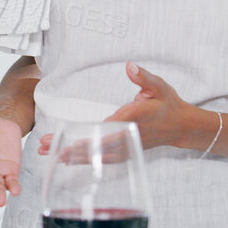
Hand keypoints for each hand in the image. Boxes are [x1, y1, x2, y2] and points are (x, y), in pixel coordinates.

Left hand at [38, 62, 204, 155]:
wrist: (181, 126)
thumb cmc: (168, 104)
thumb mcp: (159, 86)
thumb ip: (144, 77)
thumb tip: (130, 66)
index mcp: (132, 119)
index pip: (105, 130)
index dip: (85, 137)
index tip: (67, 140)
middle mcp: (127, 137)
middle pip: (95, 147)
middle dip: (70, 148)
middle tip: (46, 148)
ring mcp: (126, 148)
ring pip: (96, 156)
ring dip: (73, 157)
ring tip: (49, 155)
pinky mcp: (126, 152)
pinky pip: (102, 160)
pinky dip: (85, 161)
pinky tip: (68, 161)